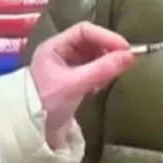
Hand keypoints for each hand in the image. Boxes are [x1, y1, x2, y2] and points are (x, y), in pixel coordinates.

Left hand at [29, 22, 135, 147]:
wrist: (31, 131)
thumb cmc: (47, 102)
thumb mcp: (75, 84)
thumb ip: (102, 69)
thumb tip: (131, 56)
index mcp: (54, 47)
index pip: (84, 31)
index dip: (106, 36)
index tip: (126, 49)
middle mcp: (58, 53)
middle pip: (89, 42)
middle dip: (107, 50)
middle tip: (125, 61)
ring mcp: (64, 68)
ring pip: (91, 57)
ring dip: (104, 63)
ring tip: (113, 74)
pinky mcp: (70, 83)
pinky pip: (90, 71)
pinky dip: (99, 75)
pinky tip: (101, 86)